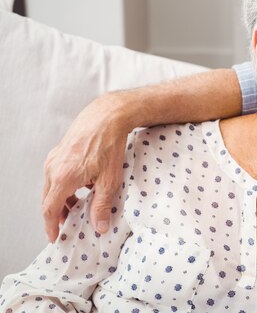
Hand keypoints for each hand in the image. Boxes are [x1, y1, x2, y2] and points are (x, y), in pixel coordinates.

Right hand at [42, 94, 129, 241]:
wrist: (106, 116)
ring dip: (63, 198)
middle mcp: (53, 168)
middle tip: (68, 224)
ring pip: (52, 186)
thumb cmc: (109, 144)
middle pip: (49, 199)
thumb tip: (99, 226)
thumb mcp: (110, 179)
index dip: (51, 226)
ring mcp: (54, 158)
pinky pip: (57, 174)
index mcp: (63, 178)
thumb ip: (102, 205)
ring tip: (80, 205)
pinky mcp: (59, 151)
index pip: (50, 209)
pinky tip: (83, 185)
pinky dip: (65, 185)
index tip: (54, 237)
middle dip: (58, 214)